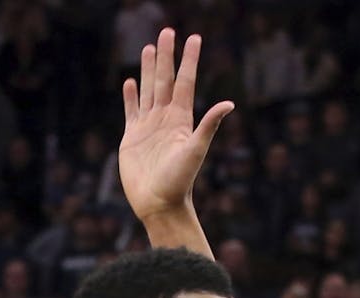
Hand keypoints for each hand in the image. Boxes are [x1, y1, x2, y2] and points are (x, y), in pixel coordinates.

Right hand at [119, 28, 233, 221]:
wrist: (159, 203)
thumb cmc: (179, 181)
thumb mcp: (195, 151)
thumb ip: (209, 126)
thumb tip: (229, 103)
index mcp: (181, 119)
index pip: (185, 82)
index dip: (189, 60)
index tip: (194, 38)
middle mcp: (165, 119)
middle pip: (165, 80)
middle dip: (166, 56)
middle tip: (167, 31)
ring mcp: (148, 127)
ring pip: (148, 91)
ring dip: (148, 70)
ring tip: (148, 48)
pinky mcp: (132, 138)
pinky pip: (131, 111)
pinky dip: (130, 96)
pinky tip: (130, 83)